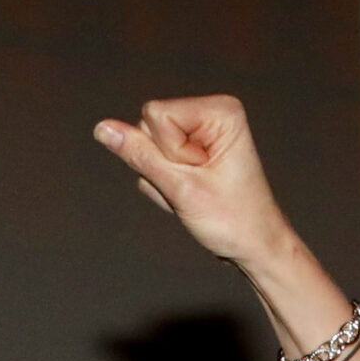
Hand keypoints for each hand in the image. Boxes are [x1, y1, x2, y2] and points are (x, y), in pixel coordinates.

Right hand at [92, 95, 291, 266]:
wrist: (256, 250)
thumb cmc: (234, 222)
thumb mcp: (182, 189)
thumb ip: (140, 156)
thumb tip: (103, 128)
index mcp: (219, 110)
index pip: (156, 114)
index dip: (169, 152)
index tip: (202, 175)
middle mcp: (209, 113)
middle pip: (148, 127)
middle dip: (165, 166)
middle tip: (198, 189)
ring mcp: (197, 132)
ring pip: (146, 146)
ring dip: (164, 180)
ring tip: (196, 196)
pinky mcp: (188, 151)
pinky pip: (152, 162)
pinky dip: (166, 186)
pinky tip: (192, 198)